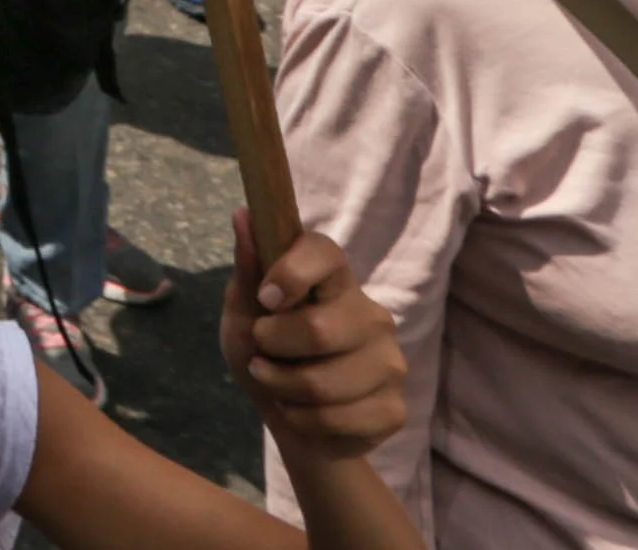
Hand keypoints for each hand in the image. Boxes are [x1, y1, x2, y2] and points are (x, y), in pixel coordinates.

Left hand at [220, 216, 407, 463]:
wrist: (294, 423)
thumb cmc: (268, 356)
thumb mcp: (245, 314)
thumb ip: (249, 270)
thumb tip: (243, 214)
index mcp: (336, 282)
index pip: (326, 253)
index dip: (292, 271)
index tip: (266, 298)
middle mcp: (372, 315)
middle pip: (319, 329)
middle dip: (273, 348)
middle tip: (262, 355)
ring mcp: (390, 363)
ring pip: (324, 382)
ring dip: (282, 389)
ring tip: (280, 386)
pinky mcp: (394, 408)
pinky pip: (338, 420)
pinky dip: (303, 421)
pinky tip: (304, 413)